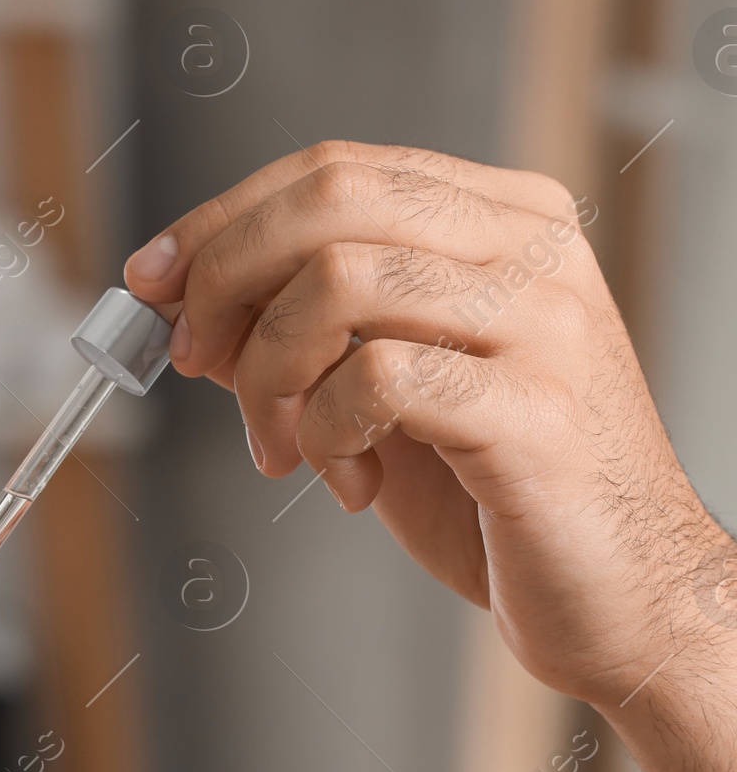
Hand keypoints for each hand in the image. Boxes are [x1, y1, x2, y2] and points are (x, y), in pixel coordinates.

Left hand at [123, 140, 732, 706]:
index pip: (336, 170)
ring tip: (287, 449)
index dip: (223, 221)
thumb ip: (319, 332)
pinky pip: (375, 379)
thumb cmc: (504, 501)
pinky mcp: (534, 411)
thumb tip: (190, 302)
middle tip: (197, 364)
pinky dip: (325, 431)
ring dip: (270, 375)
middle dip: (226, 283)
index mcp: (506, 221)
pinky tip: (350, 482)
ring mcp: (545, 324)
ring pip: (339, 282)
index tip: (153, 283)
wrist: (620, 601)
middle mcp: (534, 250)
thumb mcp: (397, 392)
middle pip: (329, 203)